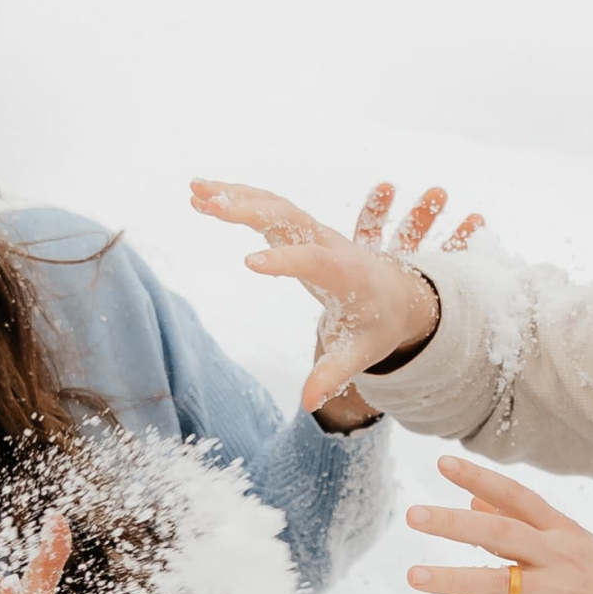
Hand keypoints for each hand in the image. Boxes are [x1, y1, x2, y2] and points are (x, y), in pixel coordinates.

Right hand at [189, 179, 482, 412]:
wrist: (398, 294)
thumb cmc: (378, 326)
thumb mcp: (362, 353)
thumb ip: (334, 374)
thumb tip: (308, 403)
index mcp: (348, 274)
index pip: (316, 262)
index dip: (285, 260)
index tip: (248, 264)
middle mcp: (330, 244)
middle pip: (290, 218)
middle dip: (251, 208)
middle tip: (211, 203)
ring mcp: (315, 232)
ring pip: (275, 204)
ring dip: (236, 195)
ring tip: (194, 190)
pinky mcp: (300, 229)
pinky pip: (268, 206)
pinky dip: (238, 198)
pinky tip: (203, 198)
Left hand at [404, 457, 592, 593]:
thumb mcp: (572, 551)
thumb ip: (520, 530)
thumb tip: (472, 502)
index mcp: (564, 534)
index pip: (517, 498)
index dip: (480, 479)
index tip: (443, 463)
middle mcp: (562, 558)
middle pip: (503, 533)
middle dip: (455, 524)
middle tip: (413, 515)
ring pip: (500, 583)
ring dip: (453, 580)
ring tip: (414, 576)